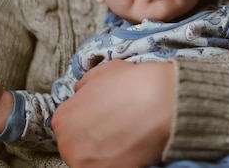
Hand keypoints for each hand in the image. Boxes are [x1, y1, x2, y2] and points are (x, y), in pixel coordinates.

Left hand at [52, 59, 174, 167]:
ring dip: (105, 150)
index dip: (88, 116)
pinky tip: (132, 147)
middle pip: (77, 143)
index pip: (68, 122)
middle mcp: (69, 145)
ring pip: (91, 159)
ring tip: (126, 137)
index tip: (103, 114)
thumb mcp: (105, 71)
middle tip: (116, 125)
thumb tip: (83, 91)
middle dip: (94, 135)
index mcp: (63, 118)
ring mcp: (87, 165)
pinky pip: (109, 166)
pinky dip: (119, 160)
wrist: (164, 103)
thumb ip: (86, 83)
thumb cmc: (135, 84)